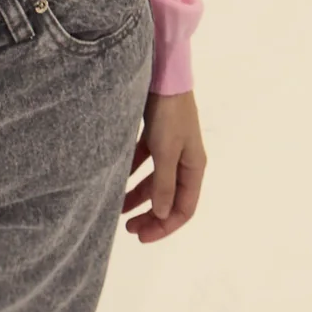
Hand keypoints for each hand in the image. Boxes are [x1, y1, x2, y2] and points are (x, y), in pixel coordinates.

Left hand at [121, 88, 205, 241]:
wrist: (163, 75)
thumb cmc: (168, 115)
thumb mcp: (166, 152)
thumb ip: (164, 185)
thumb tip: (164, 215)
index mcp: (194, 167)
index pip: (184, 208)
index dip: (165, 226)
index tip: (142, 236)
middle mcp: (184, 160)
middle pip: (169, 198)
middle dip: (151, 215)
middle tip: (128, 228)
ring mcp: (170, 147)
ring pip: (155, 181)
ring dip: (139, 196)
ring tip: (117, 208)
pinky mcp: (156, 134)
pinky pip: (145, 162)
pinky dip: (133, 173)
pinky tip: (118, 178)